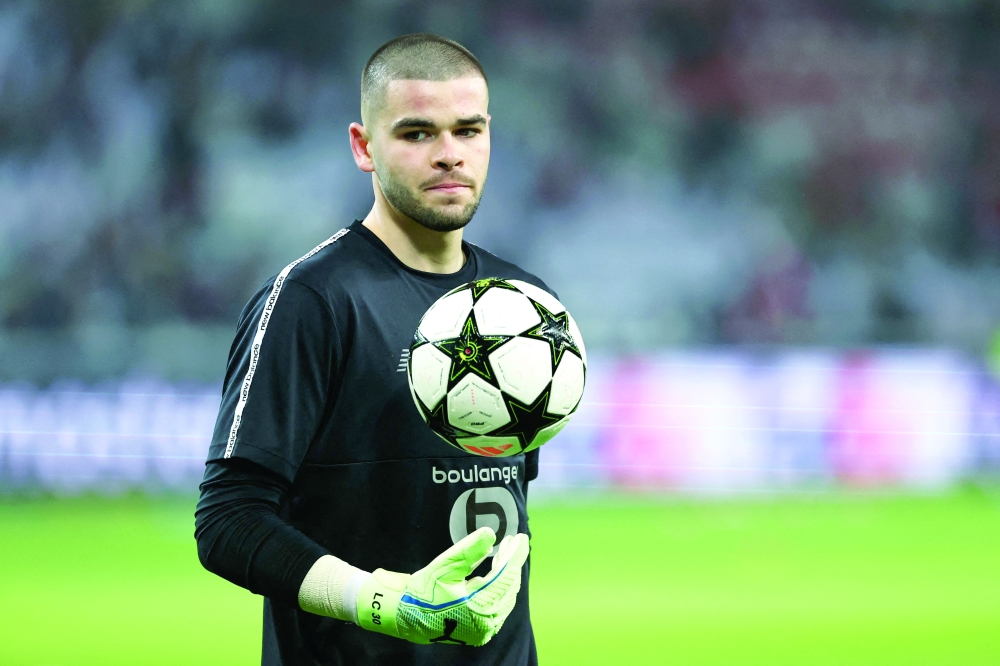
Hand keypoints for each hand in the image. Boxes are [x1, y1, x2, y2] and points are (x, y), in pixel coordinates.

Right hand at [355, 527, 528, 645]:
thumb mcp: (443, 567)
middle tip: (512, 540)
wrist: (406, 618)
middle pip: (508, 585)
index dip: (515, 554)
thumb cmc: (422, 592)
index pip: (506, 576)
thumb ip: (469, 551)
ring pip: (505, 595)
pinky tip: (496, 570)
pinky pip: (499, 604)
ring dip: (506, 573)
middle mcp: (486, 622)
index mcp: (477, 608)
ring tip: (504, 552)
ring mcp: (485, 629)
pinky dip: (500, 586)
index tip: (521, 537)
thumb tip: (491, 534)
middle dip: (511, 561)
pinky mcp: (481, 630)